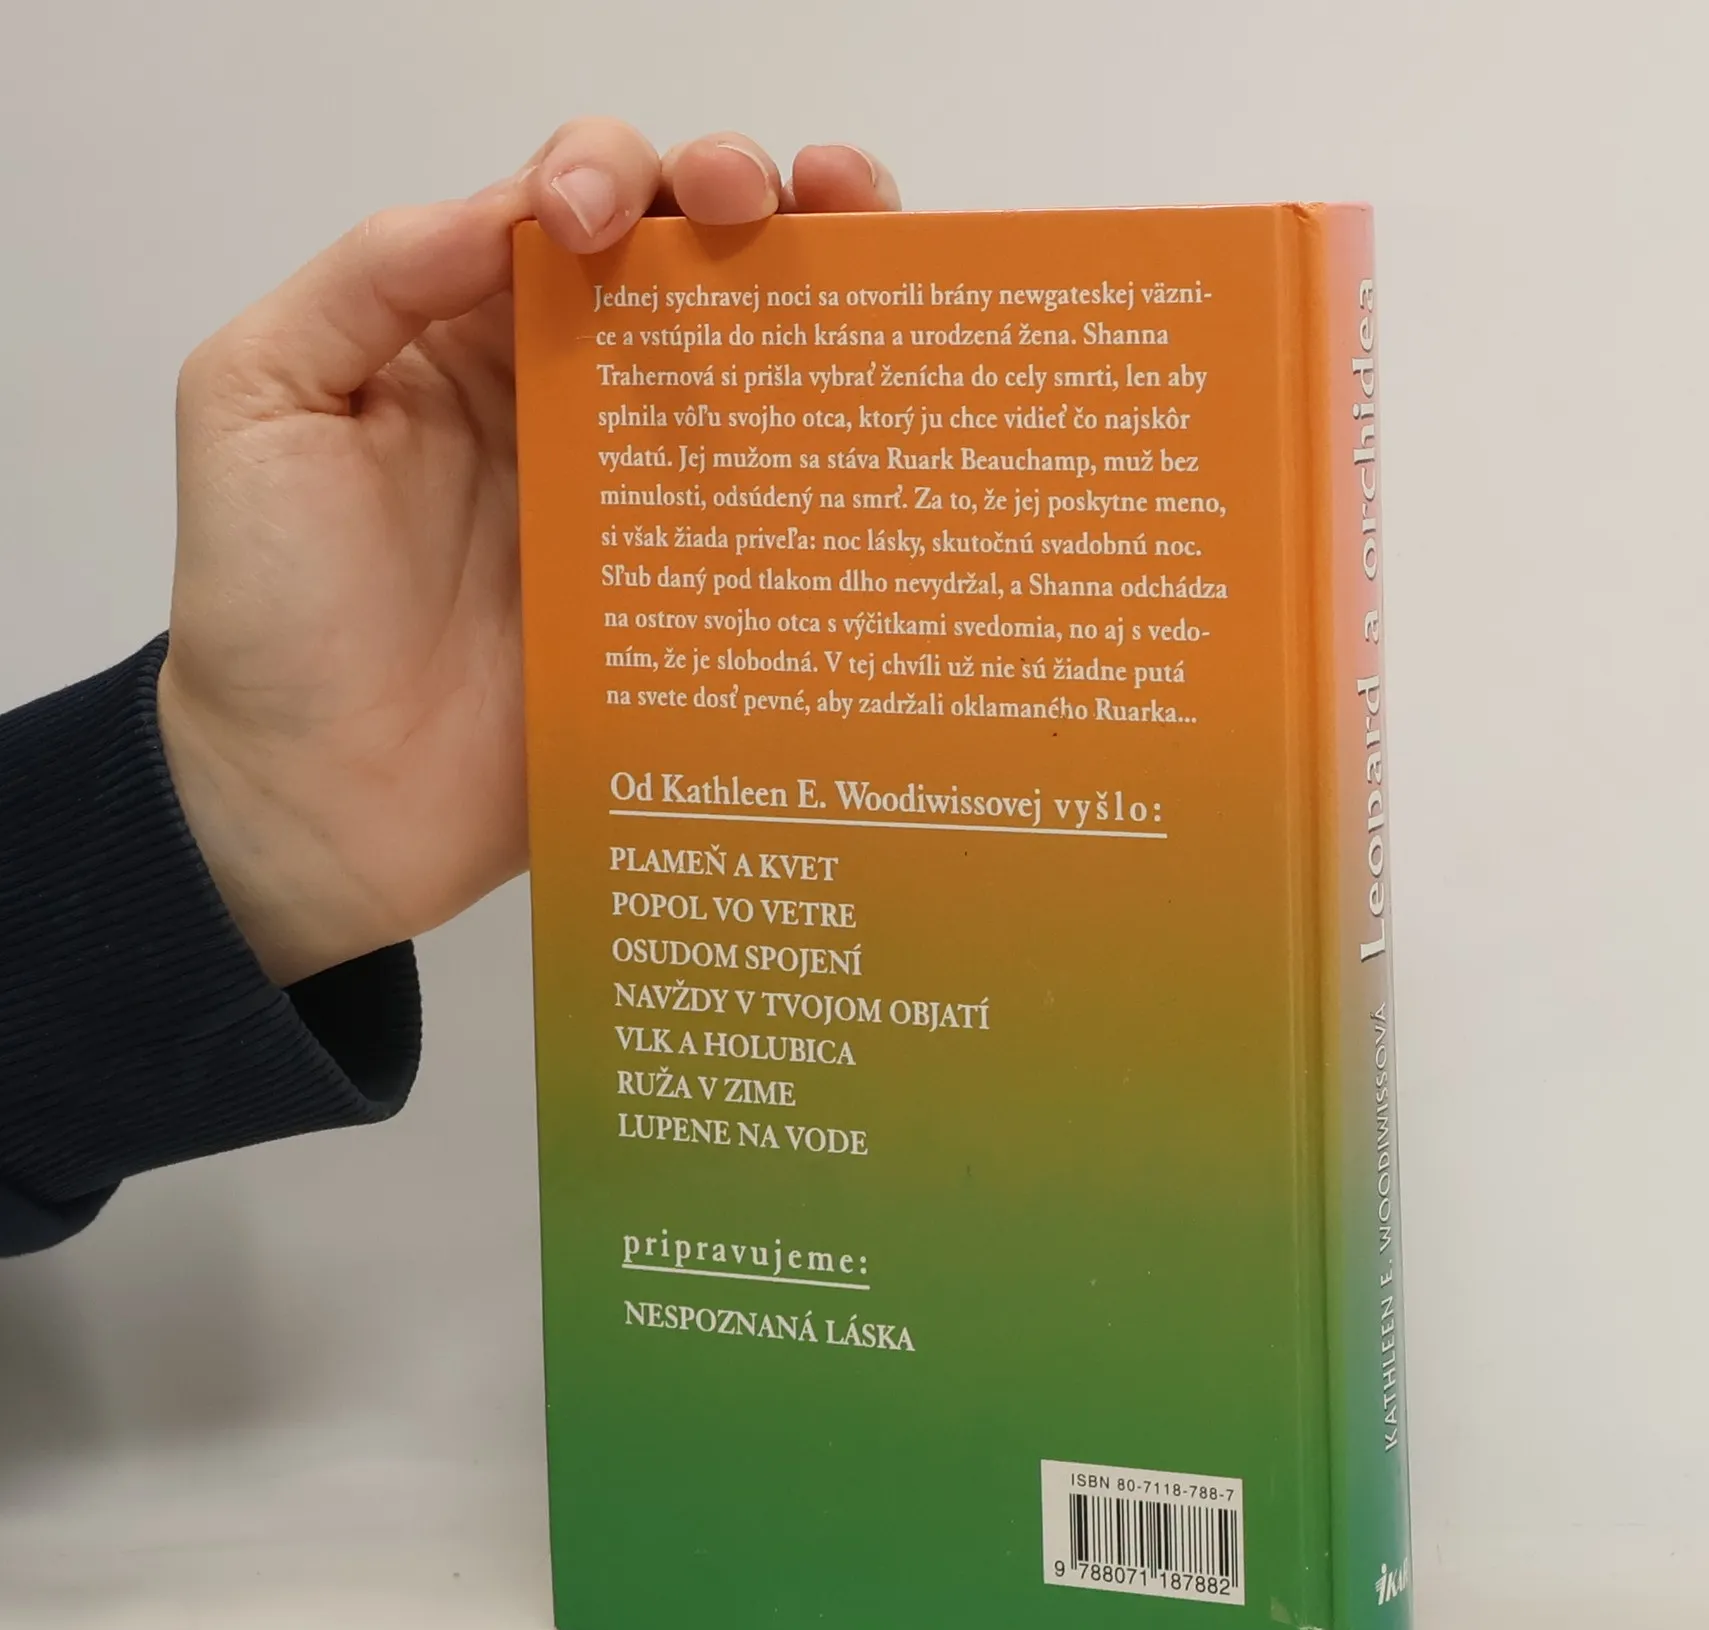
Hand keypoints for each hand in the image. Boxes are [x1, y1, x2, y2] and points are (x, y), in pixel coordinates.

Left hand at [160, 121, 898, 985]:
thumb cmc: (269, 609)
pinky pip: (778, 522)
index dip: (613, 170)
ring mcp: (647, 506)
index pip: (574, 206)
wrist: (322, 807)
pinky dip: (840, 470)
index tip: (603, 221)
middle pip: (692, 264)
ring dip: (827, 292)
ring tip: (876, 265)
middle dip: (751, 197)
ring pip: (759, 371)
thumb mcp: (258, 401)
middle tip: (779, 203)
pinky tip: (878, 433)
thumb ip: (369, 280)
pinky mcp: (693, 605)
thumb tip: (514, 209)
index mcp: (475, 332)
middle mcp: (578, 401)